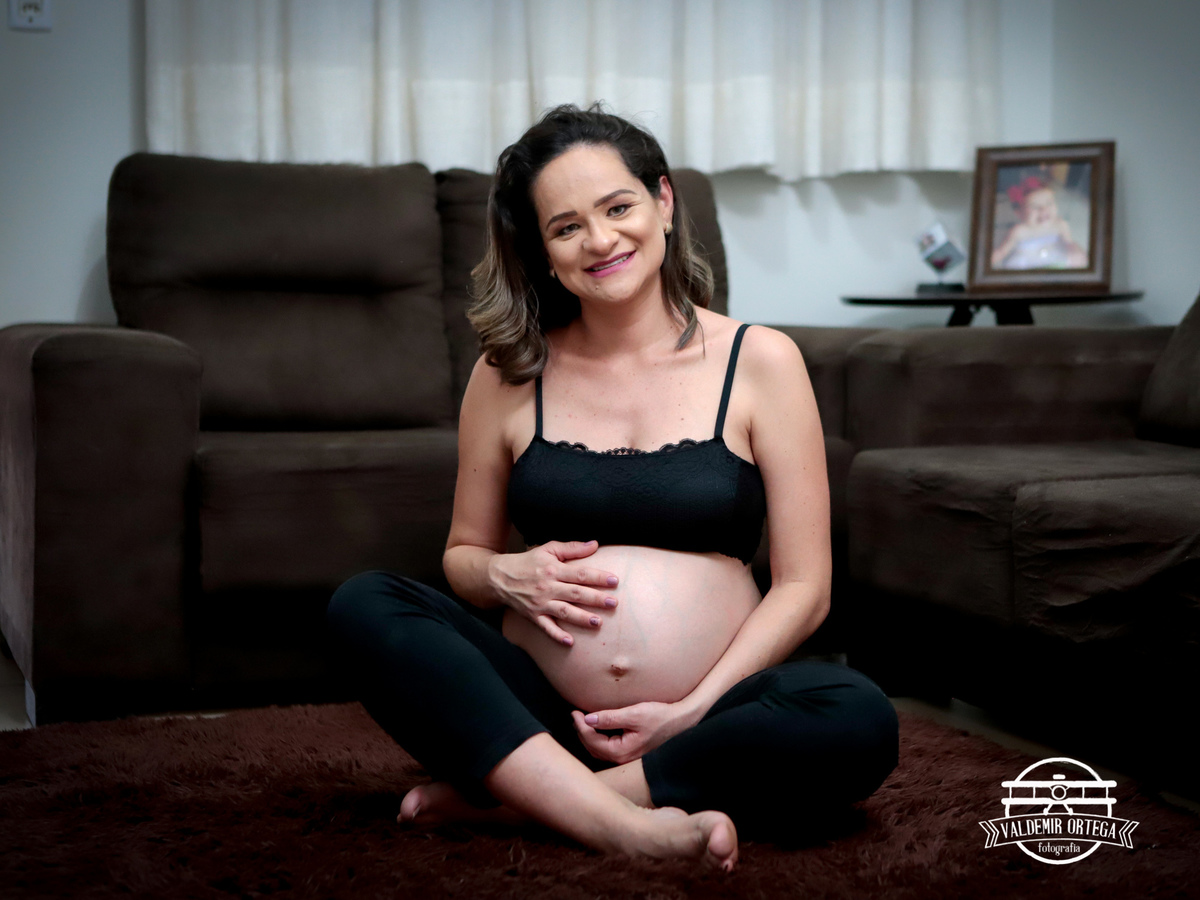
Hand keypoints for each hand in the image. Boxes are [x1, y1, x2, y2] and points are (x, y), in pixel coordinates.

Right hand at [488, 540, 617, 645]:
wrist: (499, 577)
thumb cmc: (528, 561)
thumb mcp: (548, 549)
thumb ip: (572, 548)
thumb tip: (595, 544)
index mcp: (553, 569)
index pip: (580, 573)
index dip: (598, 577)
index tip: (615, 580)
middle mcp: (548, 587)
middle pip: (575, 593)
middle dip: (595, 599)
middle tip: (613, 603)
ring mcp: (540, 603)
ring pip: (564, 612)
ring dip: (581, 618)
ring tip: (598, 623)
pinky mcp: (533, 616)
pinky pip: (546, 627)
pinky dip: (557, 635)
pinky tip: (570, 642)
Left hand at [571, 701, 699, 763]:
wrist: (682, 721)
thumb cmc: (661, 717)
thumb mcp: (634, 714)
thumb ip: (610, 717)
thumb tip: (588, 718)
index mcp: (622, 752)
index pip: (593, 741)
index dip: (581, 726)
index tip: (575, 712)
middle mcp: (623, 759)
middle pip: (593, 748)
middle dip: (582, 732)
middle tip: (575, 714)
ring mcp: (627, 757)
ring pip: (600, 750)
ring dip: (589, 736)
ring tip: (582, 721)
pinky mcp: (630, 752)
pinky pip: (608, 748)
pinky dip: (598, 738)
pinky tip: (597, 727)